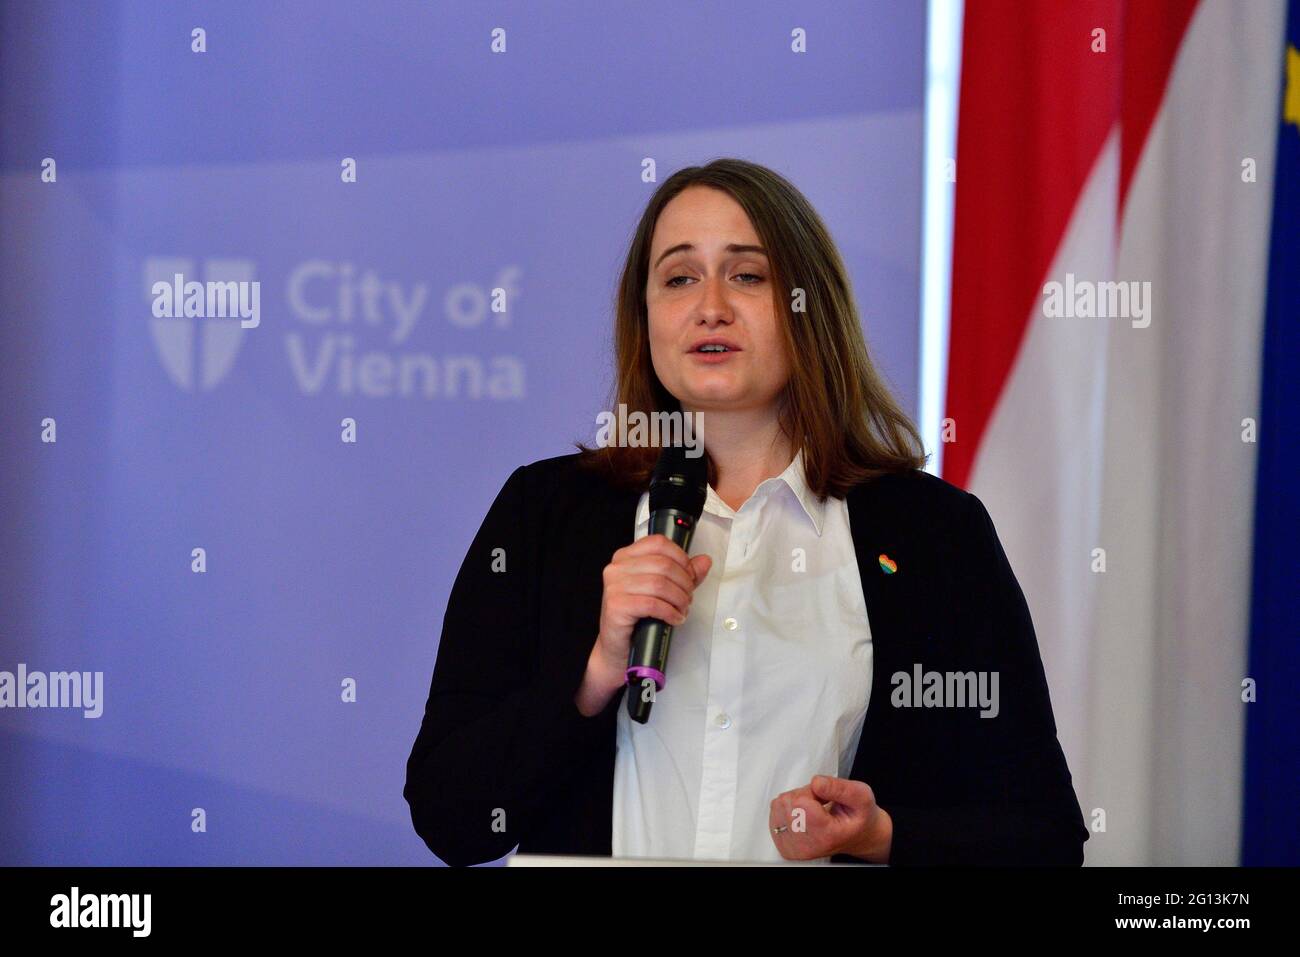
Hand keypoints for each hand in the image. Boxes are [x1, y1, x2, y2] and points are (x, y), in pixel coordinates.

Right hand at [594, 533, 711, 677]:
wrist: (618, 646)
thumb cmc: (638, 616)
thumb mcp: (662, 590)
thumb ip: (683, 574)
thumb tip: (704, 561)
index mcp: (626, 557)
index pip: (659, 543)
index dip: (681, 558)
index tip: (689, 575)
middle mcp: (617, 568)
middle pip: (663, 564)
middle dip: (684, 583)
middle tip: (687, 598)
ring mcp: (614, 586)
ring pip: (660, 584)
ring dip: (679, 599)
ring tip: (682, 610)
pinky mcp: (616, 606)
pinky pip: (652, 604)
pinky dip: (669, 612)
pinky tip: (674, 618)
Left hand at [769, 775, 891, 862]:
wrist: (857, 836)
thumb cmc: (858, 817)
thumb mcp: (861, 796)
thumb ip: (839, 787)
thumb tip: (816, 782)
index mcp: (827, 835)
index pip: (800, 802)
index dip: (812, 791)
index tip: (826, 799)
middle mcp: (808, 846)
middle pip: (787, 803)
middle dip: (803, 795)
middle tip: (821, 804)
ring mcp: (794, 849)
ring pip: (779, 806)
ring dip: (795, 801)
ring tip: (814, 810)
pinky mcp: (784, 846)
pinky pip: (774, 813)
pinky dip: (787, 809)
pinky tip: (804, 816)